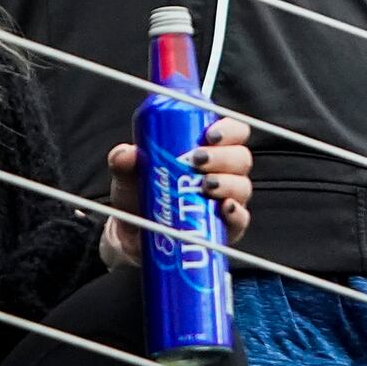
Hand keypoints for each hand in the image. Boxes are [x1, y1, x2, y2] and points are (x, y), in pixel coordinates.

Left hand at [100, 118, 253, 270]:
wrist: (132, 237)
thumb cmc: (139, 196)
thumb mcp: (128, 176)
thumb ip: (123, 161)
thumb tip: (126, 153)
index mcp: (208, 150)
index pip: (233, 132)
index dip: (229, 129)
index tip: (209, 134)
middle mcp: (223, 173)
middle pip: (241, 157)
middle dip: (223, 156)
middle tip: (197, 160)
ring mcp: (226, 201)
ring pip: (243, 186)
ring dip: (228, 183)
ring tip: (205, 185)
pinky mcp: (225, 229)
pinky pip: (241, 220)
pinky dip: (236, 213)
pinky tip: (223, 208)